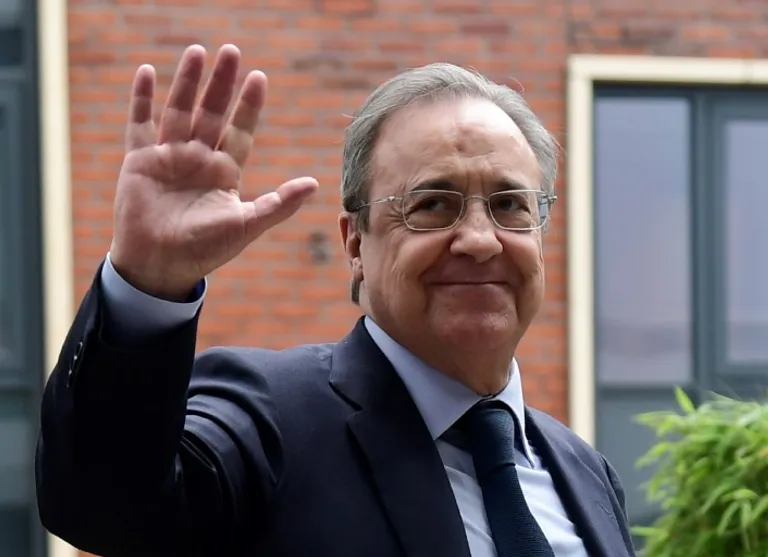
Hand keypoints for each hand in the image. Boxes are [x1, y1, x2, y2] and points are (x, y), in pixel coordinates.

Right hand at [109, 44, 317, 300]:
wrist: (160, 266)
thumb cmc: (204, 250)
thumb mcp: (245, 225)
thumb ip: (278, 204)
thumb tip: (315, 183)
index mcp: (224, 172)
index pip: (240, 131)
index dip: (249, 105)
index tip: (259, 77)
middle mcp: (198, 159)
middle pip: (212, 113)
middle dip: (221, 84)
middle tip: (231, 52)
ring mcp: (168, 157)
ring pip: (179, 111)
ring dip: (187, 82)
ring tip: (198, 51)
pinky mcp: (139, 161)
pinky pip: (140, 124)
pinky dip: (142, 99)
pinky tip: (148, 72)